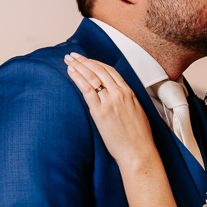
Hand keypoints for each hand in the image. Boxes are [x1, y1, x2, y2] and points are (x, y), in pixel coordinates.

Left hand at [65, 52, 155, 170]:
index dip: (96, 62)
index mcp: (129, 93)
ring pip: (91, 76)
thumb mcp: (137, 112)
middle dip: (84, 60)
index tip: (87, 59)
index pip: (110, 71)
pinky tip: (70, 72)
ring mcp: (110, 102)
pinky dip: (78, 78)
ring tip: (67, 60)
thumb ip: (126, 101)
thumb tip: (117, 98)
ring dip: (78, 65)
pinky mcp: (100, 112)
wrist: (138, 152)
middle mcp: (120, 94)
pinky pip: (87, 89)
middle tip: (72, 55)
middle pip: (99, 70)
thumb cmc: (138, 137)